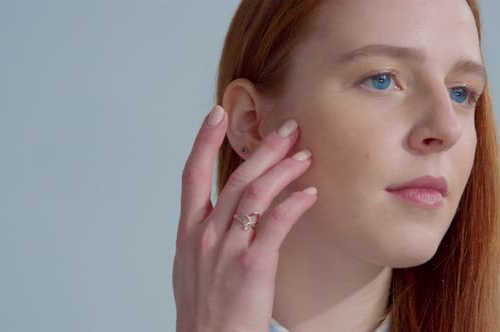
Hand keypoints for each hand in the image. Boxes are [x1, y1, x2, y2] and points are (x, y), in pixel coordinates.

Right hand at [173, 105, 316, 331]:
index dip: (203, 140)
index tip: (217, 113)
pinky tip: (310, 193)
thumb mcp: (191, 268)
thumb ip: (203, 237)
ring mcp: (227, 248)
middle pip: (236, 177)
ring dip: (284, 169)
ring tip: (305, 155)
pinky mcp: (252, 265)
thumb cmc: (204, 311)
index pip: (191, 175)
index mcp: (188, 233)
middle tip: (287, 129)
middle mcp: (205, 234)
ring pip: (257, 192)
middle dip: (264, 148)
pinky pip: (277, 223)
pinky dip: (295, 203)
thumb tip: (218, 216)